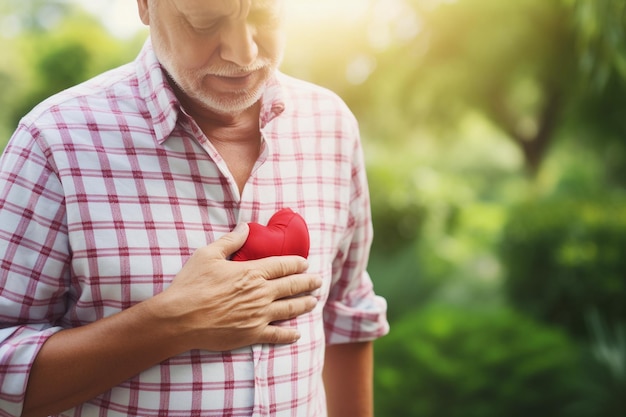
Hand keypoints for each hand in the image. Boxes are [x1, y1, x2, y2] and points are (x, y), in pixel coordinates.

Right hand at [149, 224, 320, 351]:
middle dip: (308, 283)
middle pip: (293, 286)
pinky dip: (289, 335)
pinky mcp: (252, 334)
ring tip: (313, 302)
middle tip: (318, 281)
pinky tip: (297, 334)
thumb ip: (230, 240)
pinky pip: (277, 335)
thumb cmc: (191, 285)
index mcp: (252, 272)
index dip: (298, 263)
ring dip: (304, 305)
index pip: (283, 265)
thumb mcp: (207, 254)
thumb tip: (245, 226)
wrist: (179, 319)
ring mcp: (258, 315)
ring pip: (290, 309)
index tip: (305, 263)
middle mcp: (261, 293)